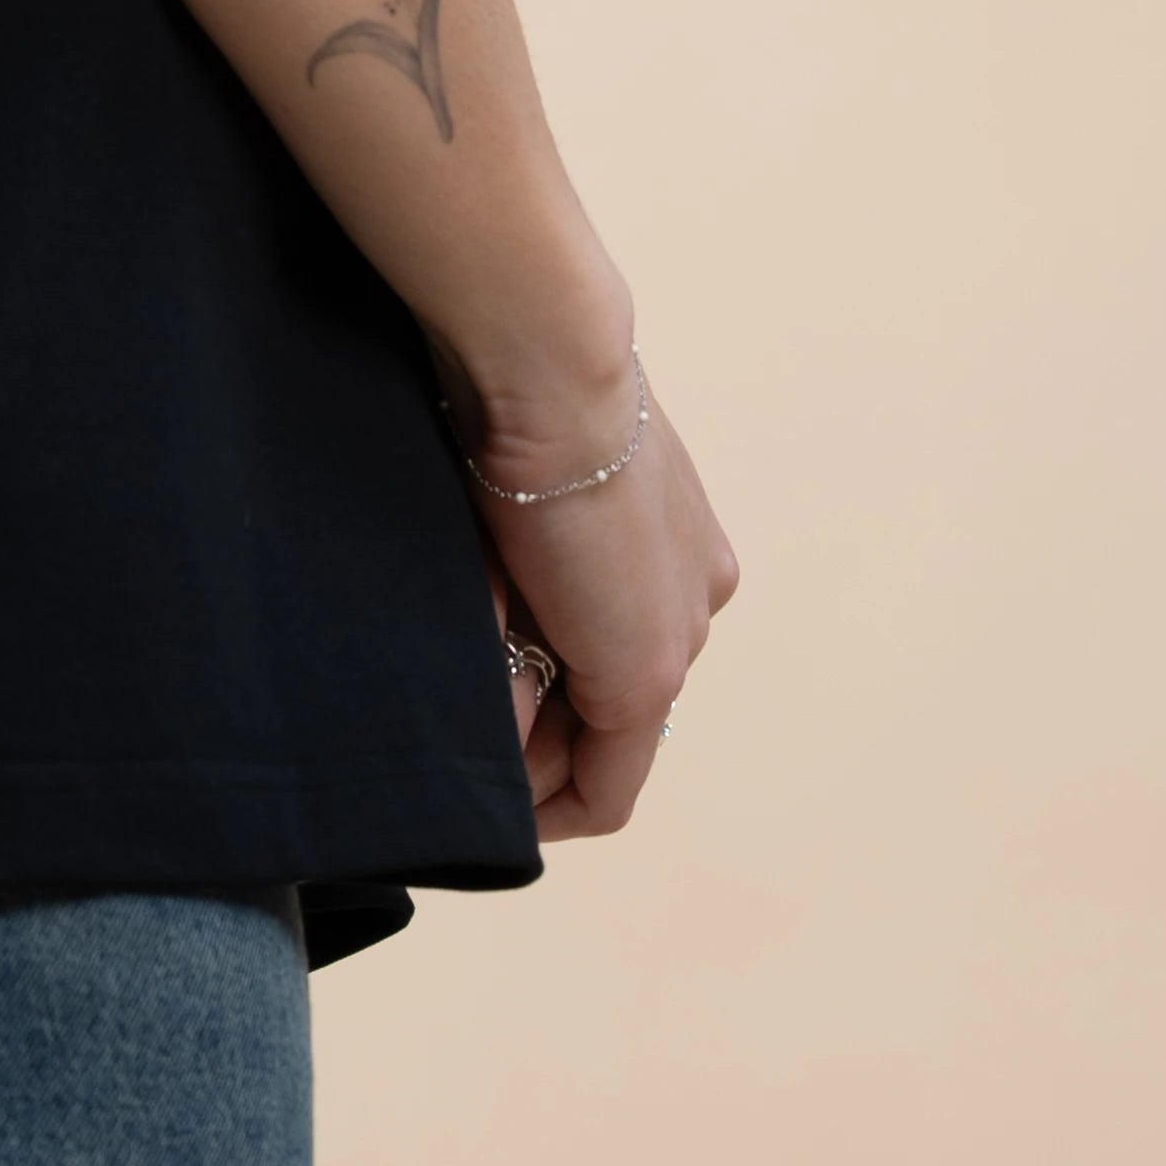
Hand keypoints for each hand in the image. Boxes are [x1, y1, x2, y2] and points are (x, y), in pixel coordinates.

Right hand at [481, 375, 736, 840]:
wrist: (545, 368)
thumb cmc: (513, 394)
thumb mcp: (518, 484)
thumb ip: (515, 564)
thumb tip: (487, 658)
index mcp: (670, 541)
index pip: (615, 645)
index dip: (551, 691)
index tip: (493, 699)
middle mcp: (693, 596)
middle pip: (615, 706)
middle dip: (542, 736)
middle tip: (475, 737)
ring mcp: (676, 637)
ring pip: (609, 744)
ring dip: (536, 761)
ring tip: (472, 746)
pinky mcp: (646, 675)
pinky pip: (606, 783)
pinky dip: (548, 797)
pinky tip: (495, 788)